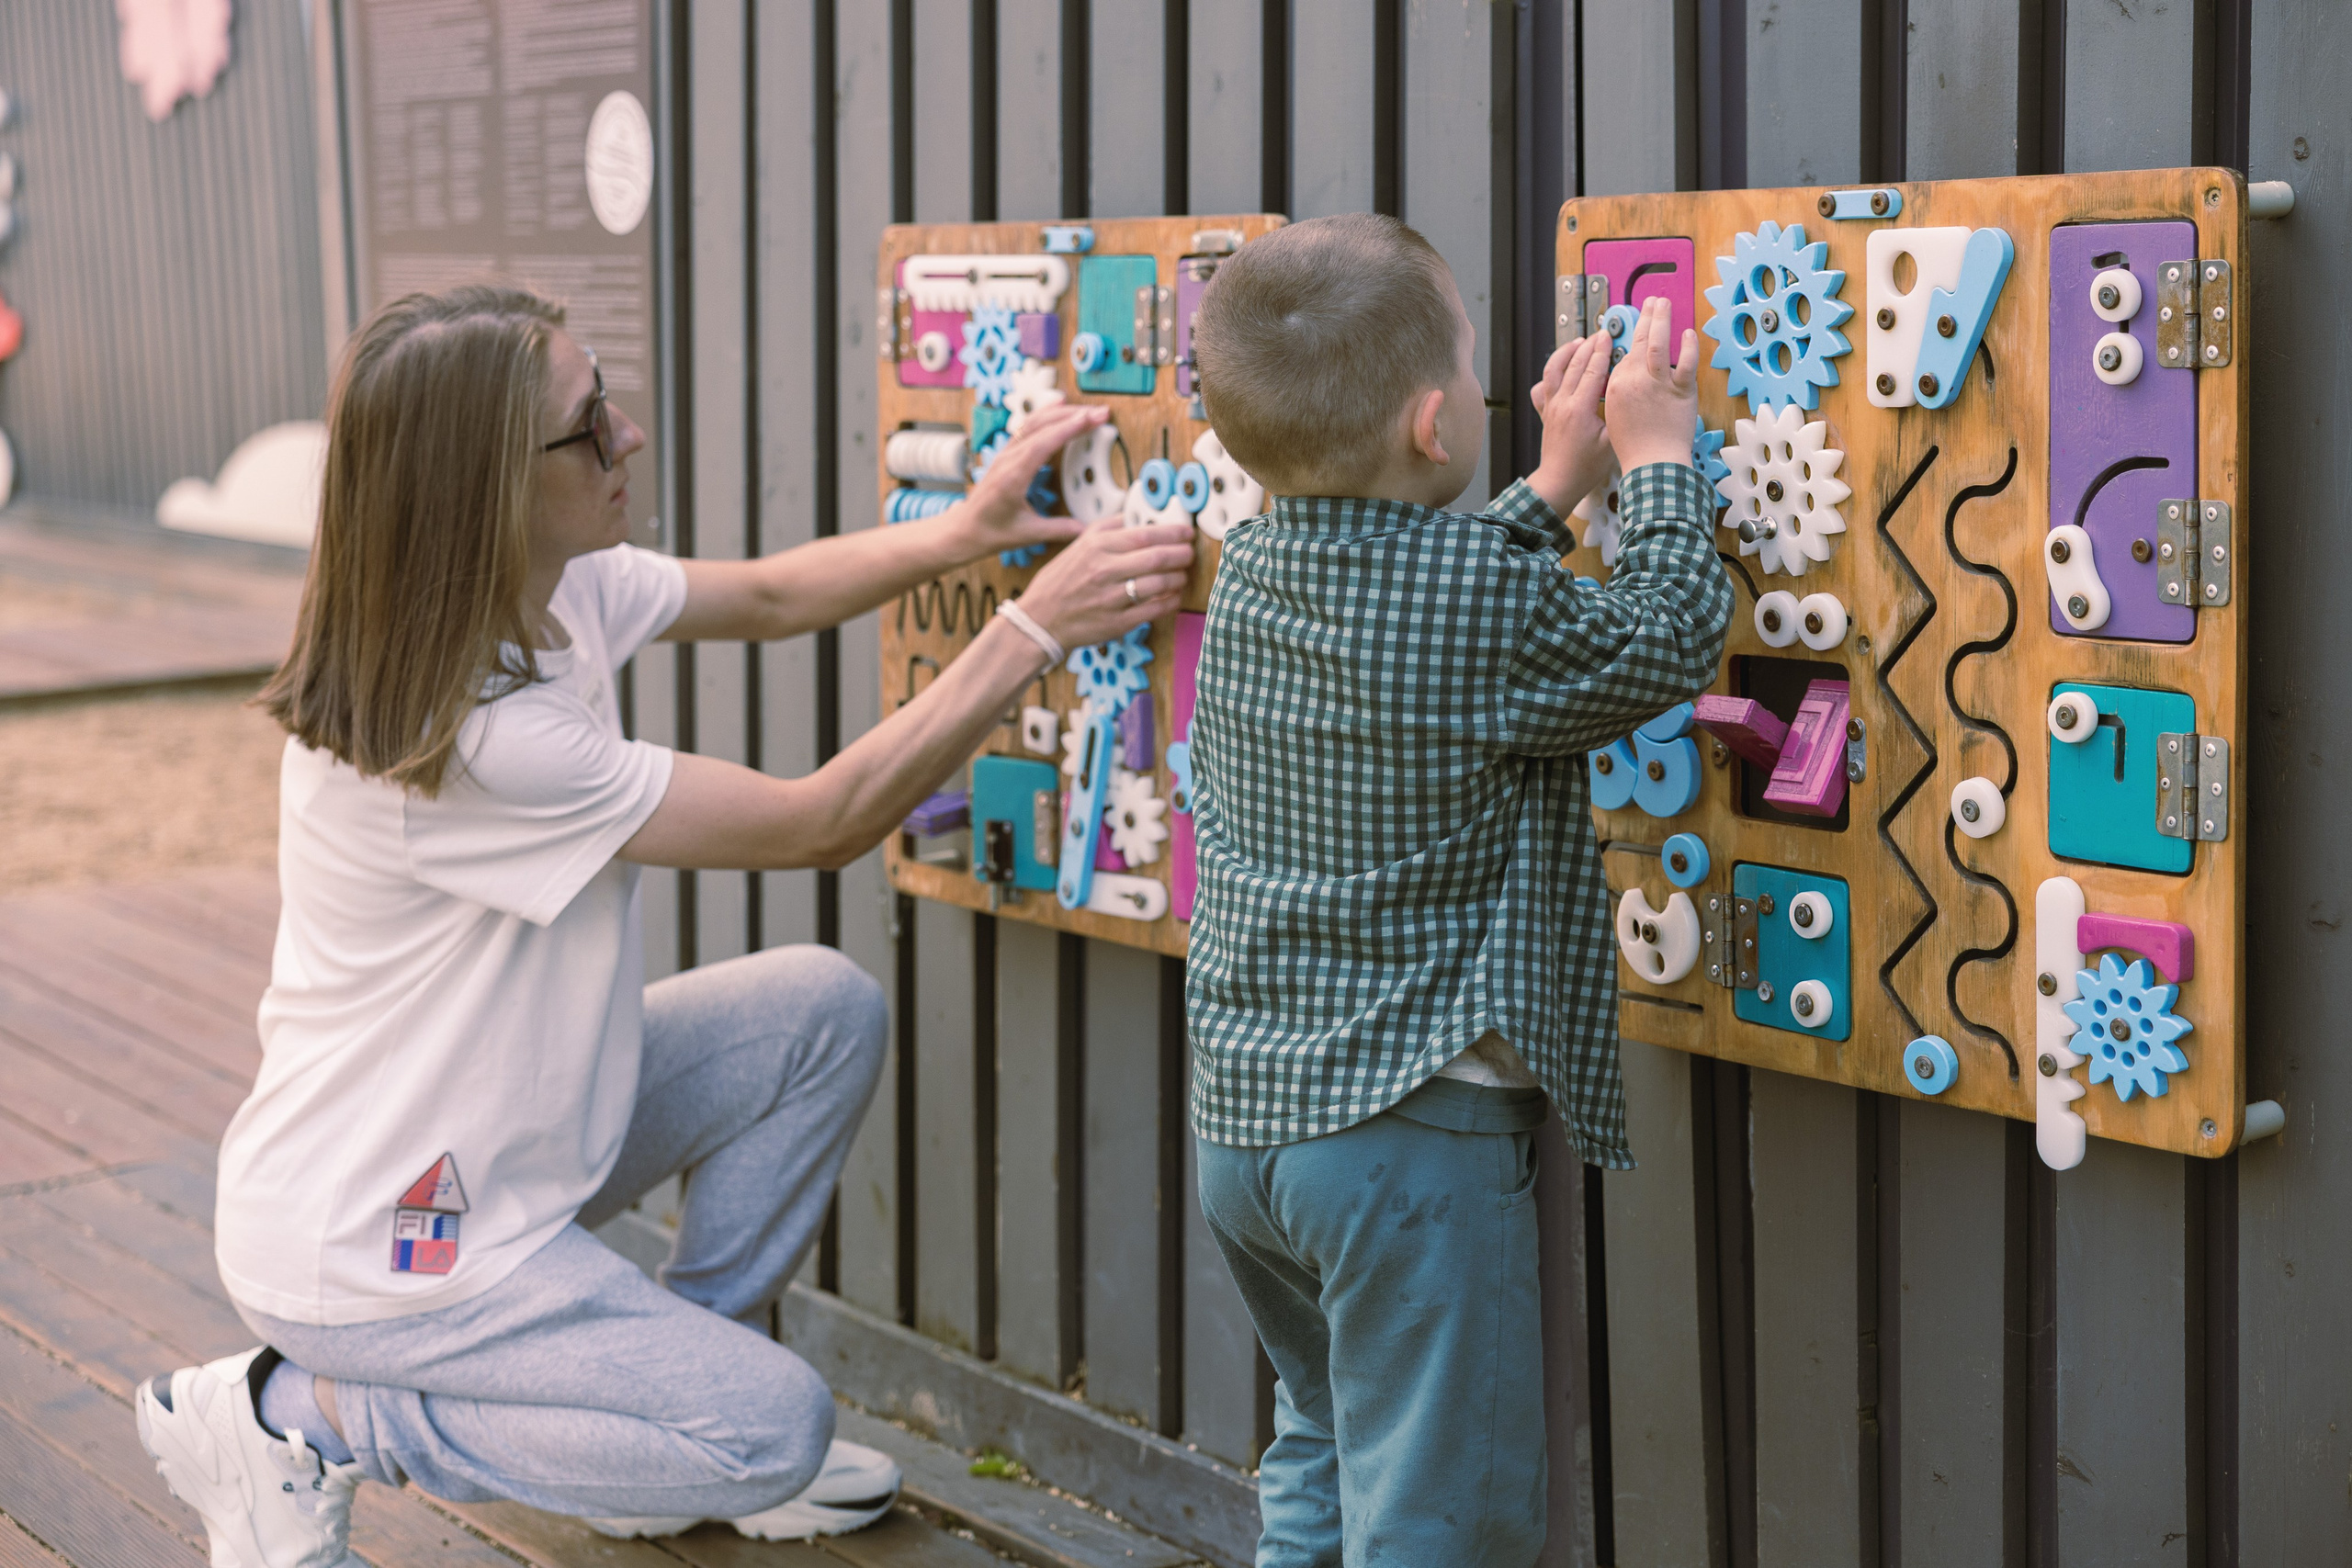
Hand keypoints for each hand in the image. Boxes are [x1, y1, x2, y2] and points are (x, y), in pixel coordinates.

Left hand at [949, 402, 1107, 563]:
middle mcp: (1007, 459)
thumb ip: (1059, 530)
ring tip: (1088, 410)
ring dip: (1061, 412)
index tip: (1091, 418)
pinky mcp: (1007, 454)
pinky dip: (1047, 416)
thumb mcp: (1027, 534)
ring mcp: (1005, 454)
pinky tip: (1061, 410)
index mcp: (1012, 476)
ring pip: (1033, 421)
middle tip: (1101, 412)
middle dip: (1073, 415)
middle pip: (1041, 425)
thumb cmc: (991, 532)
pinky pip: (1028, 427)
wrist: (964, 529)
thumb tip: (1087, 528)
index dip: (1069, 428)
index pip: (1043, 443)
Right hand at [1015, 518, 1193, 650]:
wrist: (1040, 620)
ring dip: (1179, 578)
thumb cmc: (1060, 581)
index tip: (1187, 532)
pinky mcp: (1118, 622)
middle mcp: (1104, 570)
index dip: (1173, 532)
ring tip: (1182, 575)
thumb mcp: (1078, 545)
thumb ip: (1108, 528)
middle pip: (1157, 558)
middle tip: (1189, 553)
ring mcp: (1112, 598)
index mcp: (1096, 547)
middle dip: (1182, 554)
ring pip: (1160, 583)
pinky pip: (1155, 609)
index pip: (1145, 534)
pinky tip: (1173, 595)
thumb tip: (1137, 516)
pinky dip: (1171, 601)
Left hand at [1527, 331, 1612, 514]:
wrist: (1559, 482)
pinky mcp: (1545, 413)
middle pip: (1575, 365)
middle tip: (1600, 334)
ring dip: (1566, 353)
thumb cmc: (1585, 468)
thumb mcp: (1611, 443)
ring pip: (1554, 370)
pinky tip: (1558, 369)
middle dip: (1588, 346)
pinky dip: (1550, 374)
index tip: (1608, 336)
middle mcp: (1562, 404)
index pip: (1593, 371)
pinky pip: (1542, 387)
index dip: (1602, 351)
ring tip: (1578, 342)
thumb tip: (1625, 393)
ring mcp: (1551, 407)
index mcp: (1580, 410)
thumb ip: (1617, 415)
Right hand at [1602, 296, 1698, 472]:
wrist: (1652, 464)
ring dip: (1661, 319)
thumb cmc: (1635, 447)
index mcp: (1617, 385)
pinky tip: (1689, 333)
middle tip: (1651, 302)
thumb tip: (1628, 376)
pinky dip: (1688, 346)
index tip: (1639, 327)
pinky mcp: (1681, 390)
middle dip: (1646, 317)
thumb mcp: (1615, 416)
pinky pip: (1687, 362)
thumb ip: (1620, 391)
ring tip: (1663, 304)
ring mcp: (1659, 383)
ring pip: (1659, 343)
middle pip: (1640, 340)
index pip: (1626, 354)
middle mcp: (1636, 380)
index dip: (1634, 338)